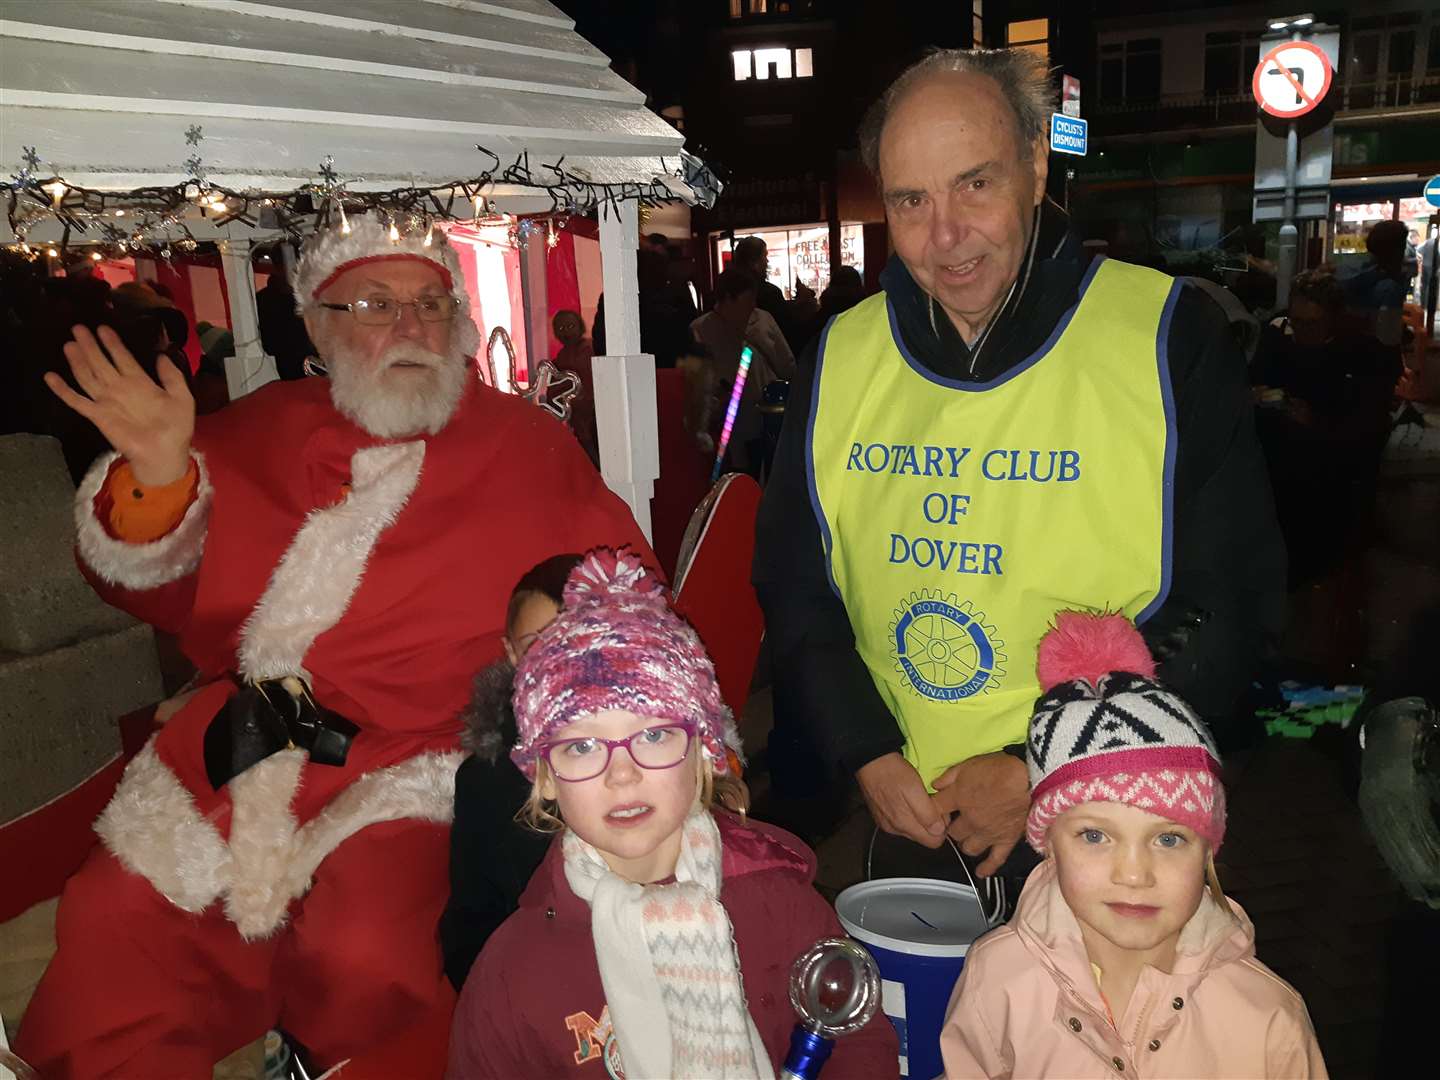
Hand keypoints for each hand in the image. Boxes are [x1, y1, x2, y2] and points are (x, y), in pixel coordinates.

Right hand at [45, 324, 194, 485]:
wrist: (164, 453)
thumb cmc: (176, 428)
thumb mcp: (182, 398)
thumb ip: (172, 376)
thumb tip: (161, 356)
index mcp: (141, 383)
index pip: (122, 357)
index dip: (112, 343)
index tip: (103, 327)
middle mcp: (120, 388)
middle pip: (101, 362)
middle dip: (90, 345)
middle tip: (78, 327)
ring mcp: (107, 401)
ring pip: (88, 376)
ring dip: (77, 361)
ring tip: (69, 344)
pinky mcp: (98, 415)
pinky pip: (77, 401)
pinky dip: (63, 390)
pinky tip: (50, 377)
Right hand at [856, 752, 946, 848]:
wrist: (869, 760)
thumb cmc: (893, 772)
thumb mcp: (914, 789)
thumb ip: (927, 813)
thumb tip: (939, 831)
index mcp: (904, 824)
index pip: (933, 842)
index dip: (942, 828)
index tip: (941, 810)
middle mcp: (894, 829)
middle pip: (923, 836)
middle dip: (931, 822)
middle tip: (930, 800)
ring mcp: (886, 823)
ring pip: (912, 829)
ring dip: (919, 817)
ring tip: (918, 797)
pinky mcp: (881, 816)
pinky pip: (901, 822)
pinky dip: (907, 813)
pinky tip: (906, 797)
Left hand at [931, 751, 1028, 875]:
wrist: (1030, 779)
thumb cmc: (1000, 768)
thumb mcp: (968, 764)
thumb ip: (948, 776)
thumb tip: (934, 786)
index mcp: (959, 798)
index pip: (935, 810)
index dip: (932, 809)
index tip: (937, 808)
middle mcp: (970, 820)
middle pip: (952, 833)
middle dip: (951, 828)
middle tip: (955, 823)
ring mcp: (988, 833)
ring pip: (968, 848)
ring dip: (966, 843)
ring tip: (968, 837)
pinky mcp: (1006, 840)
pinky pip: (995, 860)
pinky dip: (987, 868)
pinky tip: (980, 872)